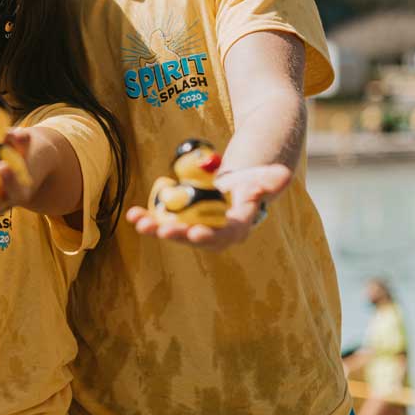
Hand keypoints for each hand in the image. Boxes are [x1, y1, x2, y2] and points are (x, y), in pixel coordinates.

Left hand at [125, 163, 291, 251]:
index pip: (225, 235)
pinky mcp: (179, 219)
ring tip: (139, 222)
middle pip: (194, 237)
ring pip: (173, 230)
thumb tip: (282, 177)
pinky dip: (147, 216)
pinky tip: (132, 214)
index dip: (210, 236)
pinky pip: (161, 219)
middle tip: (162, 229)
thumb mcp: (264, 177)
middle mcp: (214, 232)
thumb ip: (271, 180)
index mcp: (236, 226)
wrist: (237, 181)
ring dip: (155, 228)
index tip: (196, 234)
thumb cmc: (252, 179)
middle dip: (177, 235)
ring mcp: (194, 226)